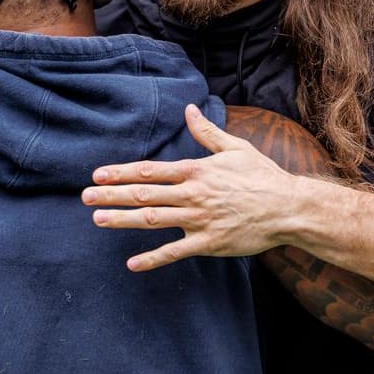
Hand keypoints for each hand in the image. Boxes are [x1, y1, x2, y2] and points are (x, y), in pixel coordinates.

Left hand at [83, 104, 301, 271]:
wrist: (289, 207)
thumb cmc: (262, 176)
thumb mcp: (235, 148)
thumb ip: (206, 132)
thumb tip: (188, 109)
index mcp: (196, 171)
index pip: (150, 171)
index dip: (122, 173)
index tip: (98, 174)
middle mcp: (193, 194)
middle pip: (144, 195)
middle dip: (112, 195)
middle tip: (85, 196)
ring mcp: (200, 220)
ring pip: (154, 220)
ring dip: (123, 220)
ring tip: (98, 219)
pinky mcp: (209, 243)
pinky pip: (176, 252)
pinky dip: (153, 259)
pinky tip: (132, 264)